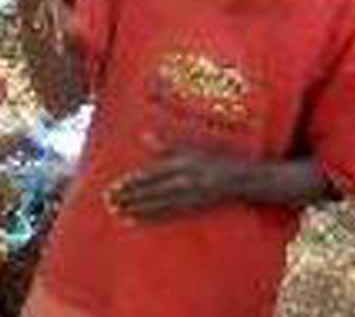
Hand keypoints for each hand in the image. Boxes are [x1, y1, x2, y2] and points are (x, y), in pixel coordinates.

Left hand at [106, 134, 248, 220]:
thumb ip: (166, 145)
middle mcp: (185, 182)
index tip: (113, 186)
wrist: (246, 181)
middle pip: (151, 192)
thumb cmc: (217, 160)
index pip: (151, 176)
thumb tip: (143, 135)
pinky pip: (168, 215)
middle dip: (128, 197)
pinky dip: (150, 218)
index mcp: (182, 165)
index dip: (131, 182)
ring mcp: (190, 198)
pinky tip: (135, 219)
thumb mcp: (192, 148)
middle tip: (108, 201)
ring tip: (117, 212)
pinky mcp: (195, 210)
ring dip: (136, 209)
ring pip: (157, 206)